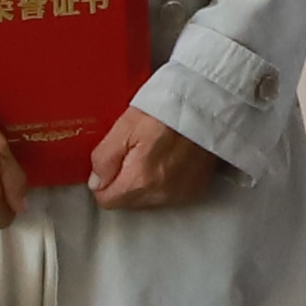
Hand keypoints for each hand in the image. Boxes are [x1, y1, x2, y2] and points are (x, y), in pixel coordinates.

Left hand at [87, 108, 231, 210]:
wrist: (209, 102)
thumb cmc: (165, 109)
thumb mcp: (125, 125)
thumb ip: (104, 158)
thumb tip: (96, 183)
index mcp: (139, 180)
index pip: (107, 200)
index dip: (103, 181)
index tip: (111, 161)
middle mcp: (161, 195)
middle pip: (128, 202)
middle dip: (124, 182)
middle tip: (134, 150)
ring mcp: (181, 194)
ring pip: (148, 199)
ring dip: (145, 182)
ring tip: (154, 152)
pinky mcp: (196, 189)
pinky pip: (169, 194)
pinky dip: (165, 181)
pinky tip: (170, 158)